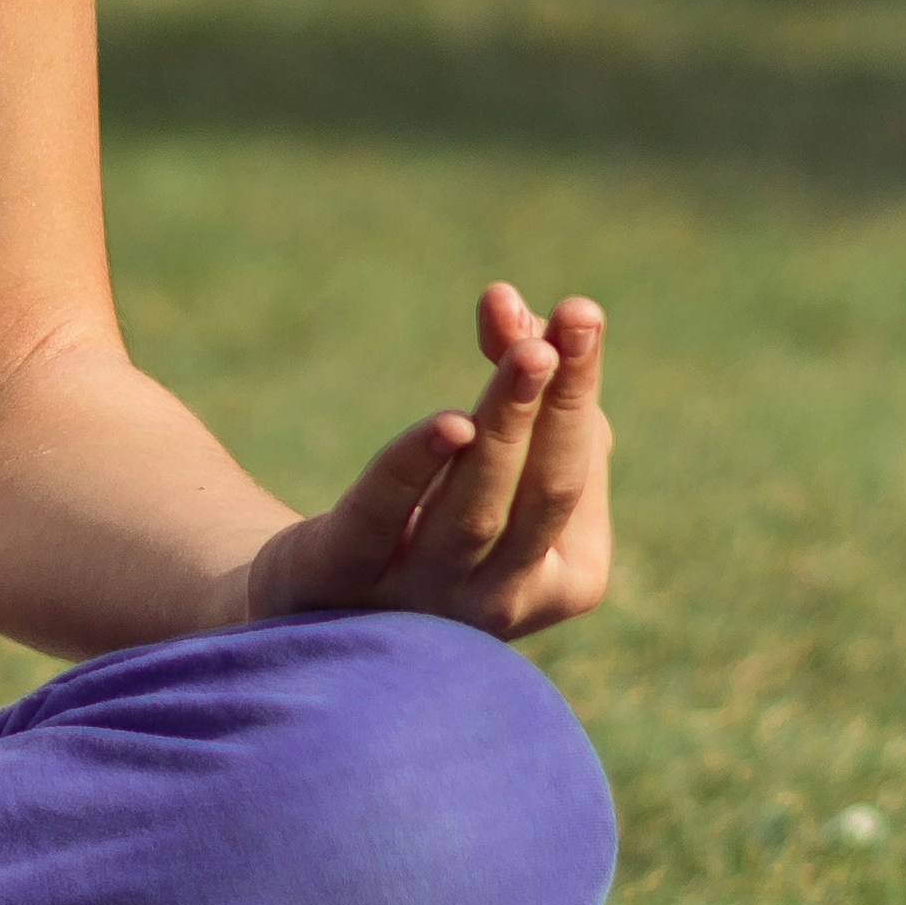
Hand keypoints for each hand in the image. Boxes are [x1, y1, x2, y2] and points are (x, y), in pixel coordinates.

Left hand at [243, 285, 612, 642]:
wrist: (323, 593)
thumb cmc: (439, 508)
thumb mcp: (493, 444)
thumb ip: (512, 369)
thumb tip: (505, 301)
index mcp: (567, 577)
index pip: (579, 474)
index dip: (577, 389)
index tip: (581, 310)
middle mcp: (504, 603)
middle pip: (545, 492)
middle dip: (560, 406)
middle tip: (574, 323)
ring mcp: (425, 603)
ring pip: (475, 510)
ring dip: (506, 423)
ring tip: (527, 352)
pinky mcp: (345, 580)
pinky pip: (382, 519)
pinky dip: (414, 468)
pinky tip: (447, 423)